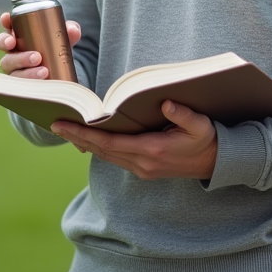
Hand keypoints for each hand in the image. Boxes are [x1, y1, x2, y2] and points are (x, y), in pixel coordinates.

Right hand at [0, 12, 81, 78]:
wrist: (60, 72)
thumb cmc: (56, 47)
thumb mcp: (64, 38)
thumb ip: (69, 31)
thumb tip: (72, 30)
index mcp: (19, 34)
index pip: (8, 25)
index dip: (5, 21)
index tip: (7, 18)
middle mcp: (12, 49)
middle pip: (2, 44)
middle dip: (9, 44)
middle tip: (31, 50)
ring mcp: (13, 66)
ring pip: (10, 66)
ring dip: (26, 69)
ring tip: (44, 70)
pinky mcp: (18, 82)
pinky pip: (18, 84)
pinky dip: (30, 83)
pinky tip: (42, 83)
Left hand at [52, 101, 217, 180]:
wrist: (217, 163)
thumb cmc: (208, 140)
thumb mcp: (201, 125)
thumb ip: (184, 115)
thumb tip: (166, 102)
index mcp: (153, 150)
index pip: (110, 143)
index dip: (84, 134)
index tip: (64, 124)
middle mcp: (143, 163)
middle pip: (101, 150)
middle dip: (77, 137)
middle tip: (55, 123)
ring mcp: (142, 169)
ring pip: (106, 156)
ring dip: (85, 143)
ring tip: (66, 129)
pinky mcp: (144, 169)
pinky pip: (115, 158)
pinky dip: (99, 148)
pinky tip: (89, 139)